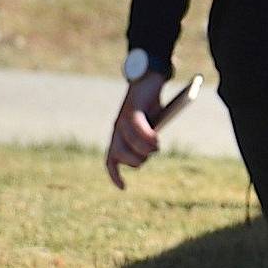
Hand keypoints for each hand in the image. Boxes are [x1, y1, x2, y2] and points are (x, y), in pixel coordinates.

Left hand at [106, 73, 167, 189]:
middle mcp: (117, 129)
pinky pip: (136, 127)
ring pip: (127, 143)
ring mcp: (122, 119)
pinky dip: (146, 136)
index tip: (123, 188)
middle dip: (137, 159)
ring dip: (143, 149)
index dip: (115, 175)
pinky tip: (155, 140)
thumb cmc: (151, 104)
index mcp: (119, 136)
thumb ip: (148, 139)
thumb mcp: (150, 126)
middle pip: (119, 155)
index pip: (111, 160)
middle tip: (151, 152)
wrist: (149, 79)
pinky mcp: (132, 109)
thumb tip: (150, 150)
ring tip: (156, 145)